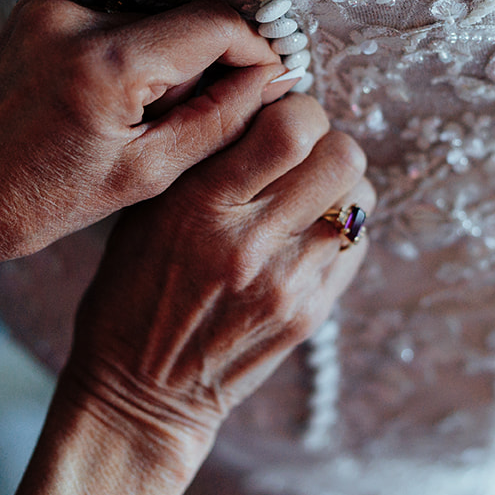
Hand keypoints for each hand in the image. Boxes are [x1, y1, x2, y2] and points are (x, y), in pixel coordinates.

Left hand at [0, 0, 300, 285]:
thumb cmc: (39, 202)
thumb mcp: (144, 175)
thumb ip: (219, 120)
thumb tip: (276, 78)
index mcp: (107, 64)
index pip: (217, 24)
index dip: (255, 53)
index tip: (267, 89)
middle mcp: (78, 18)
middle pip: (185, 19)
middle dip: (208, 64)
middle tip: (200, 119)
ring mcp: (52, 6)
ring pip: (151, 20)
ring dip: (168, 60)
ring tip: (143, 119)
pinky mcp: (37, 7)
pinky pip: (113, 21)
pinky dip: (129, 55)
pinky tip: (109, 103)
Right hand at [56, 93, 372, 462]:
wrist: (142, 393)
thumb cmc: (134, 291)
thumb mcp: (147, 212)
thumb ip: (205, 157)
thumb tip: (265, 101)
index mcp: (200, 206)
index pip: (292, 127)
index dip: (296, 109)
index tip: (280, 118)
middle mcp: (250, 244)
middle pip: (343, 157)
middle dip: (328, 142)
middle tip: (302, 156)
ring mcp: (287, 284)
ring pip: (360, 200)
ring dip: (339, 188)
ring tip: (305, 199)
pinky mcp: (310, 315)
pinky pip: (355, 246)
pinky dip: (339, 231)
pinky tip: (303, 239)